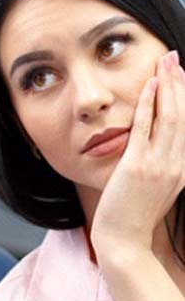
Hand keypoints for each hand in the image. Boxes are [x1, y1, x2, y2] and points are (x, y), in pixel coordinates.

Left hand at [91, 50, 184, 257]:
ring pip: (170, 117)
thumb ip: (163, 168)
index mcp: (182, 171)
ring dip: (168, 87)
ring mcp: (159, 166)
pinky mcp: (138, 166)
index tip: (180, 77)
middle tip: (173, 59)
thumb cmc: (133, 217)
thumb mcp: (157, 190)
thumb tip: (158, 147)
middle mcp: (177, 166)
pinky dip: (149, 104)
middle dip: (180, 84)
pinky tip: (149, 86)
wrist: (123, 241)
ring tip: (165, 63)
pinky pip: (145, 128)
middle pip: (183, 116)